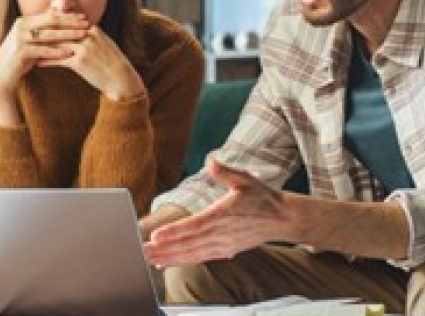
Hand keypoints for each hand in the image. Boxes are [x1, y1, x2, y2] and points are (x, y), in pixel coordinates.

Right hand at [0, 11, 88, 93]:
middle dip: (70, 22)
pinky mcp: (19, 51)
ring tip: (82, 35)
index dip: (68, 16)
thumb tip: (62, 21)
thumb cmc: (21, 59)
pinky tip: (69, 53)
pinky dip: (56, 51)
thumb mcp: (32, 42)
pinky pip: (42, 50)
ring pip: (48, 35)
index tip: (84, 17)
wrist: (1, 75)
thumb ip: (45, 32)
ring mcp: (19, 38)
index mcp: (25, 21)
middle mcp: (21, 26)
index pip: (50, 15)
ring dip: (67, 34)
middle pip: (50, 21)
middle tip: (87, 23)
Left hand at [37, 25, 145, 100]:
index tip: (38, 25)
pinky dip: (46, 61)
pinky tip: (36, 63)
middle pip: (60, 31)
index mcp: (93, 29)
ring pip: (57, 44)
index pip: (67, 22)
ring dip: (41, 46)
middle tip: (28, 34)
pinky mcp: (80, 63)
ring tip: (29, 48)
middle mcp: (87, 36)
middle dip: (43, 33)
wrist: (121, 78)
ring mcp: (84, 49)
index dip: (52, 24)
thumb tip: (74, 31)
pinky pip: (58, 60)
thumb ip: (88, 35)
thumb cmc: (111, 62)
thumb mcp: (102, 43)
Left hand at [143, 158, 291, 266]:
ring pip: (191, 254)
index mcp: (223, 215)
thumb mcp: (246, 179)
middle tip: (141, 251)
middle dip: (163, 248)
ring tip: (148, 258)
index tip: (156, 235)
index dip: (174, 232)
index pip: (194, 225)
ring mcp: (223, 245)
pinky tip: (166, 262)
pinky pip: (199, 258)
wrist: (282, 219)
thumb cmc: (263, 197)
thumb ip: (227, 172)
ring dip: (168, 257)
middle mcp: (221, 234)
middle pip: (187, 244)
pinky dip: (181, 261)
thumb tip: (212, 161)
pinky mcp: (225, 251)